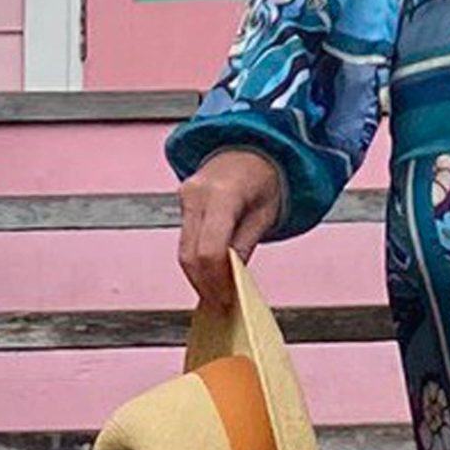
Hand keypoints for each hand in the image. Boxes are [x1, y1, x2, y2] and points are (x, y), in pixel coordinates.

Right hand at [177, 149, 284, 313]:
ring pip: (183, 250)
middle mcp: (197, 194)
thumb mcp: (267, 213)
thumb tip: (234, 278)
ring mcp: (186, 196)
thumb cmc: (266, 176)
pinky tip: (210, 275)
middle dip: (204, 284)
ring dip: (198, 276)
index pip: (209, 250)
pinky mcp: (184, 201)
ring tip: (217, 295)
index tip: (227, 299)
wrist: (251, 145)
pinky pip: (185, 239)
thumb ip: (246, 244)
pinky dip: (196, 261)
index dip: (216, 280)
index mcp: (223, 194)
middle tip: (220, 305)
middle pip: (190, 254)